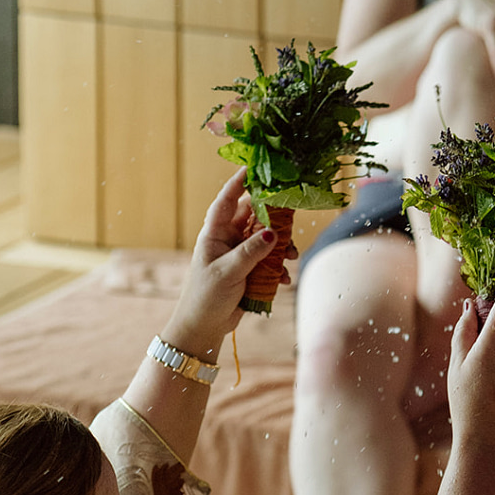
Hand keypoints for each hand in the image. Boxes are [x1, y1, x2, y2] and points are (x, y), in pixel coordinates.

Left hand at [164, 169, 292, 354]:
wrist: (204, 327)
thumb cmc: (206, 297)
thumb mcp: (229, 272)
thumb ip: (251, 251)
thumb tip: (273, 233)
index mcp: (215, 234)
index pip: (227, 201)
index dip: (239, 183)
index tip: (254, 167)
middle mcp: (228, 239)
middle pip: (254, 217)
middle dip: (273, 218)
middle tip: (290, 219)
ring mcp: (239, 254)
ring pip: (266, 239)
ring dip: (281, 246)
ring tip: (291, 256)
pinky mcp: (249, 270)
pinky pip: (269, 261)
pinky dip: (279, 267)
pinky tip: (284, 278)